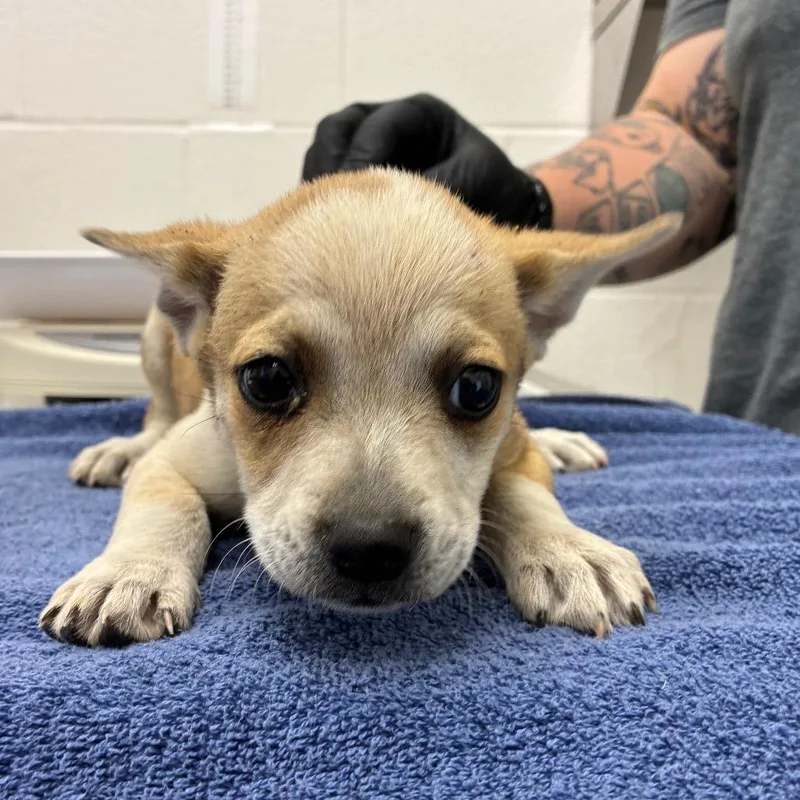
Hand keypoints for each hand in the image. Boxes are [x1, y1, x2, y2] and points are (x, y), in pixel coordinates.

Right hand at [302, 93, 552, 228]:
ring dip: (318, 188)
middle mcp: (388, 126)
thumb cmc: (495, 193)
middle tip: (324, 210)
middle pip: (335, 133)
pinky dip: (323, 206)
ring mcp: (369, 153)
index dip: (357, 161)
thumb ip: (432, 188)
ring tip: (317, 222)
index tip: (351, 195)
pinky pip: (327, 187)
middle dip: (327, 169)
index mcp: (420, 116)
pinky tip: (323, 232)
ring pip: (322, 157)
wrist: (504, 216)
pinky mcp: (359, 185)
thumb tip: (387, 213)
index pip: (373, 128)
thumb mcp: (474, 183)